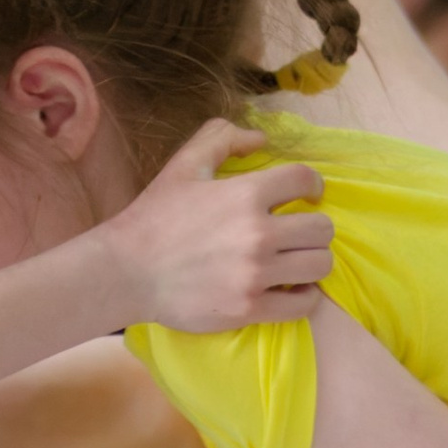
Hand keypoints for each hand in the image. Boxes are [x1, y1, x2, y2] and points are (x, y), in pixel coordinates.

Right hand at [103, 119, 332, 331]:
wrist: (125, 272)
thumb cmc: (154, 217)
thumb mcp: (184, 166)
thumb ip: (221, 139)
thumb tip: (260, 139)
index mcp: (246, 194)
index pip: (305, 180)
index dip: (313, 184)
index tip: (308, 195)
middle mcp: (257, 233)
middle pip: (322, 228)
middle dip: (314, 227)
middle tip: (298, 232)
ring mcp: (255, 274)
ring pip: (320, 265)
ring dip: (312, 260)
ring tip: (297, 260)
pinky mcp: (249, 308)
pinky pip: (304, 304)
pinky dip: (304, 296)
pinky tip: (290, 288)